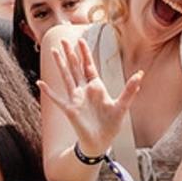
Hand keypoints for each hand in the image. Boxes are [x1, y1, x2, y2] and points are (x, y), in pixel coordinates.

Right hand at [37, 38, 142, 155]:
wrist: (100, 142)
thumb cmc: (111, 124)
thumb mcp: (122, 106)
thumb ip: (130, 90)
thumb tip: (140, 75)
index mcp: (96, 87)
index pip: (89, 66)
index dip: (85, 53)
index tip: (81, 40)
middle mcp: (84, 90)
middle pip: (76, 67)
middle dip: (71, 53)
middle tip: (64, 39)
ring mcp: (75, 99)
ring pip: (66, 77)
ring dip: (60, 64)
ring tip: (54, 51)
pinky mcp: (69, 109)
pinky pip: (57, 98)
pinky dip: (48, 91)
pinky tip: (40, 83)